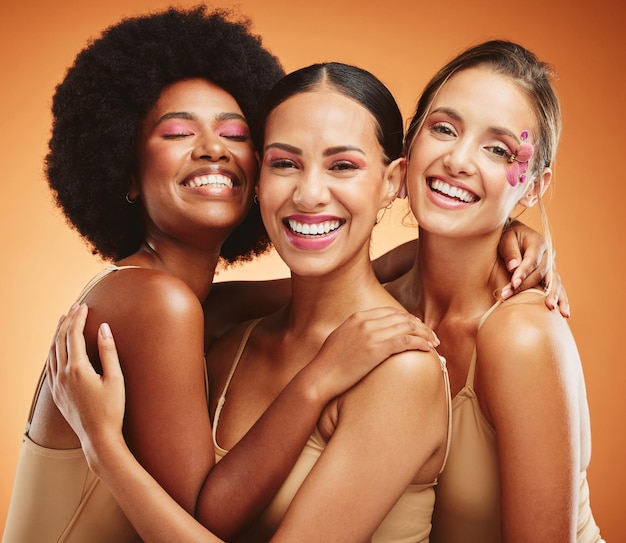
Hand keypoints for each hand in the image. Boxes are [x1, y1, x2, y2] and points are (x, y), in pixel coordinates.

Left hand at [46, 303, 126, 464]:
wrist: (99, 438)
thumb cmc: (112, 409)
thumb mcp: (115, 378)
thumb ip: (108, 351)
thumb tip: (104, 328)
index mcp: (77, 369)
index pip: (74, 335)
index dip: (79, 318)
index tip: (85, 306)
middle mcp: (63, 375)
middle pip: (60, 340)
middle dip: (68, 321)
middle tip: (75, 307)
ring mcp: (57, 385)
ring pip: (52, 352)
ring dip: (57, 334)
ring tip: (64, 321)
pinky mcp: (57, 394)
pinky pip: (50, 366)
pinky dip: (53, 351)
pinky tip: (57, 348)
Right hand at [309, 306, 438, 400]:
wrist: (320, 376)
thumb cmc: (328, 363)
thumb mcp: (341, 338)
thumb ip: (355, 332)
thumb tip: (368, 336)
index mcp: (357, 317)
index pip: (390, 312)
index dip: (407, 318)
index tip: (417, 327)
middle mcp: (366, 322)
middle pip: (402, 318)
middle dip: (419, 325)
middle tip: (431, 335)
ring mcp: (371, 334)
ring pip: (407, 328)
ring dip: (424, 334)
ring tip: (434, 342)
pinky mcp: (376, 349)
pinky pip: (406, 341)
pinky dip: (420, 343)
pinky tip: (428, 349)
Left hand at [498, 220, 569, 317]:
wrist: (515, 235)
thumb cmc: (508, 236)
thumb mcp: (506, 238)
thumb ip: (510, 251)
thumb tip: (513, 267)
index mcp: (538, 243)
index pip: (531, 260)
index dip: (522, 273)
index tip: (512, 284)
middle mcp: (548, 255)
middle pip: (541, 273)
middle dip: (525, 287)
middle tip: (508, 297)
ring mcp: (551, 266)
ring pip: (555, 282)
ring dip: (553, 296)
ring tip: (551, 308)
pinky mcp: (550, 276)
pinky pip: (557, 288)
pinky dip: (561, 300)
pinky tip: (563, 314)